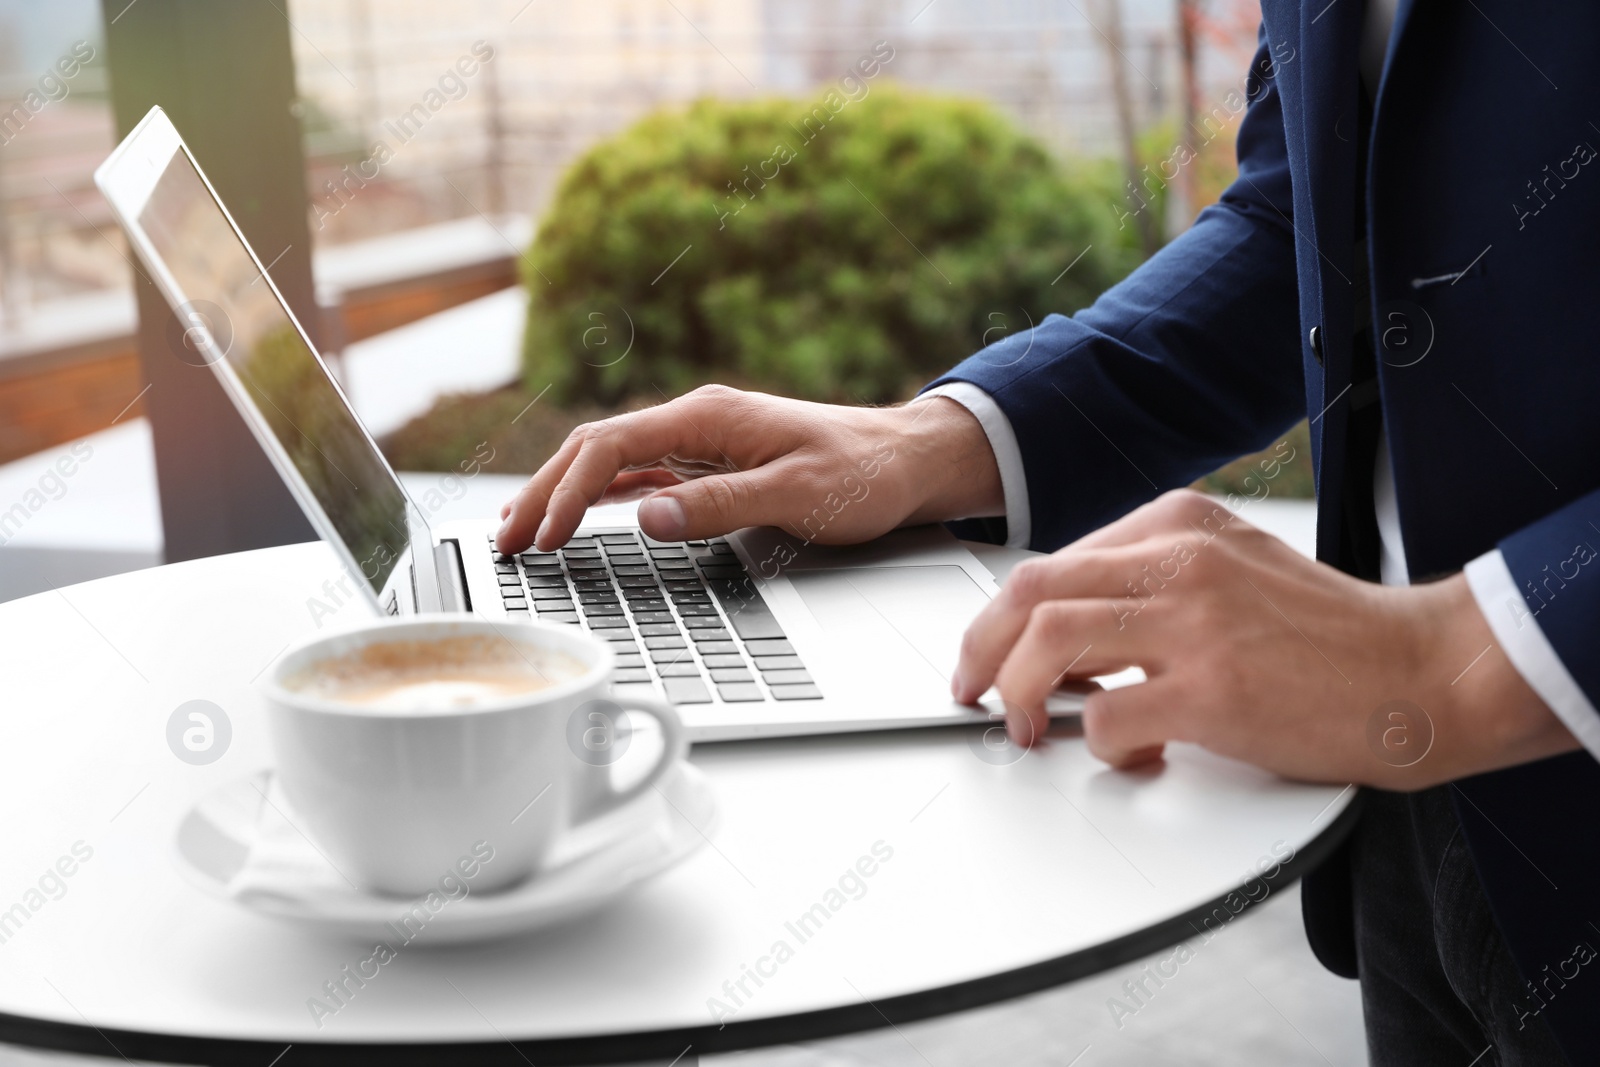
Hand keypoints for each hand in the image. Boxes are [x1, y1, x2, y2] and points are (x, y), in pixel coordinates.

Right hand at [495, 385, 1002, 553]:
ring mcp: (702, 442)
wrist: (910, 460)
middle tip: (506, 541)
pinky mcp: (712, 463)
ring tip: (524, 534)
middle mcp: (697, 422)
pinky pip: (640, 476)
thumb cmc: (866, 472)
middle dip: (545, 493)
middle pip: (595, 450)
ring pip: (611, 463)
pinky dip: (601, 499)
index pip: (611, 447)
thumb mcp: (797, 494)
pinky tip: (579, 519)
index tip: (543, 536)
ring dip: (564, 496)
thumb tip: (645, 516)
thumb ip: (719, 504)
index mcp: (709, 416)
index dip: (567, 492)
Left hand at [953, 489, 1577, 787]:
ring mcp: (1195, 623)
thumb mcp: (1232, 568)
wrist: (1420, 670)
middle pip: (1031, 591)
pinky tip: (1129, 753)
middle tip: (976, 691)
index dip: (1003, 616)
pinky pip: (1108, 718)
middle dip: (982, 649)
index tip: (990, 652)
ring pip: (1049, 640)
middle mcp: (1181, 561)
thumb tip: (1068, 638)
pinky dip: (1098, 744)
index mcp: (1179, 524)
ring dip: (1019, 691)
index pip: (1054, 561)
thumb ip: (1150, 585)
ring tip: (1028, 725)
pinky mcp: (1214, 691)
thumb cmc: (1329, 632)